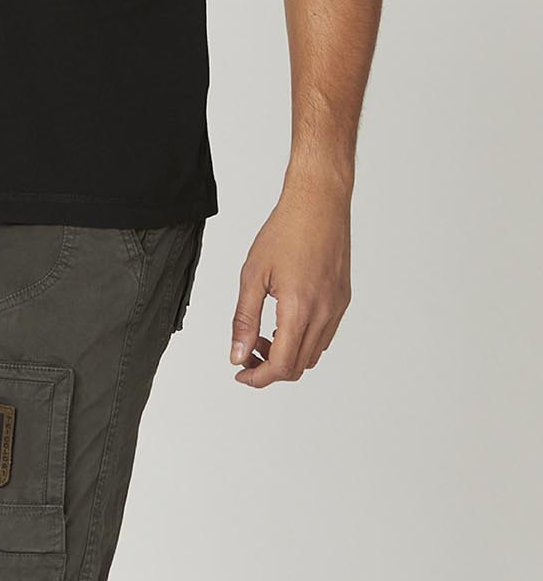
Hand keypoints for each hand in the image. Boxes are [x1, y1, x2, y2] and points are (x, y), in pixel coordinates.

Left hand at [229, 180, 351, 386]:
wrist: (319, 204)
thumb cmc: (286, 230)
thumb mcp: (253, 274)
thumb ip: (244, 318)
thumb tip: (237, 353)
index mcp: (299, 309)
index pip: (280, 366)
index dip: (257, 377)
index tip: (240, 372)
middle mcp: (324, 314)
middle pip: (298, 366)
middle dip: (269, 369)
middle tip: (247, 353)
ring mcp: (337, 308)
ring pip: (313, 354)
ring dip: (287, 355)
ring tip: (263, 334)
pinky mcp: (343, 300)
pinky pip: (324, 336)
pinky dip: (303, 341)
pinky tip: (285, 322)